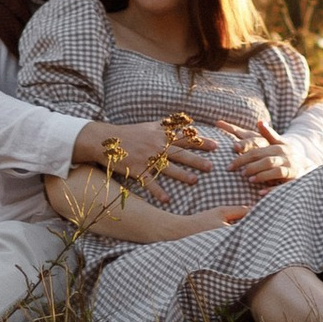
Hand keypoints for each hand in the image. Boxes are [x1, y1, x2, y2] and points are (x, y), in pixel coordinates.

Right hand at [71, 116, 216, 185]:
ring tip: (195, 181)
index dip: (201, 141)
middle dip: (197, 160)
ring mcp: (147, 158)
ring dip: (182, 175)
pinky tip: (168, 200)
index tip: (216, 145)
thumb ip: (167, 125)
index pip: (185, 137)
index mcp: (160, 134)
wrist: (106, 140)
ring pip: (168, 168)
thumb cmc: (130, 133)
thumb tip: (184, 121)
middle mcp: (156, 146)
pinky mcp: (137, 170)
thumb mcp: (150, 126)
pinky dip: (158, 191)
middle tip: (211, 166)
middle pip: (180, 153)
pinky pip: (150, 182)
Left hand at [230, 104, 302, 188]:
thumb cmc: (288, 154)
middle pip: (265, 160)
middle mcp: (284, 156)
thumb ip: (269, 134)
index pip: (257, 151)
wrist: (309, 166)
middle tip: (238, 172)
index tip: (230, 162)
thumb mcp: (280, 143)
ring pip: (275, 170)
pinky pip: (283, 185)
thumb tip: (259, 121)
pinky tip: (261, 193)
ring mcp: (290, 167)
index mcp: (277, 147)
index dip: (243, 156)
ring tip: (249, 180)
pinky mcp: (294, 180)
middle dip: (250, 166)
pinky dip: (272, 189)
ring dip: (261, 175)